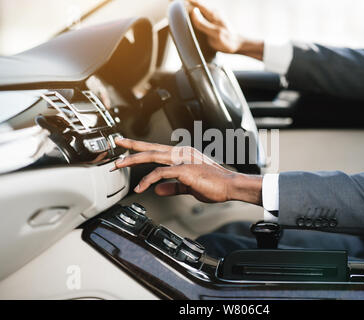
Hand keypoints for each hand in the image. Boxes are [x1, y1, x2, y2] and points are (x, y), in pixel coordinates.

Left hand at [114, 138, 262, 204]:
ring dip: (133, 160)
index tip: (127, 146)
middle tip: (116, 143)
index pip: (157, 149)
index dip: (141, 147)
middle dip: (131, 147)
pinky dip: (147, 180)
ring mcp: (183, 160)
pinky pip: (160, 173)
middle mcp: (182, 153)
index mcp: (184, 155)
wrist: (230, 186)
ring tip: (119, 165)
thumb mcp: (189, 186)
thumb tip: (157, 190)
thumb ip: (172, 187)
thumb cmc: (215, 185)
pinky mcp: (184, 170)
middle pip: (151, 148)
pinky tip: (140, 187)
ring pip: (152, 156)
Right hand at [188, 0, 263, 59]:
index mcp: (213, 14)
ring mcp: (214, 15)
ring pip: (200, 8)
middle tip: (178, 3)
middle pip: (198, 4)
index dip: (189, 0)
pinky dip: (196, 12)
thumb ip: (203, 23)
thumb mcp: (214, 33)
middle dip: (189, 2)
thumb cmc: (227, 41)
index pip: (198, 3)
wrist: (237, 45)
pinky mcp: (214, 20)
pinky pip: (203, 13)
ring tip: (183, 6)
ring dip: (192, 6)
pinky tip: (193, 15)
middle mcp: (214, 12)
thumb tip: (193, 11)